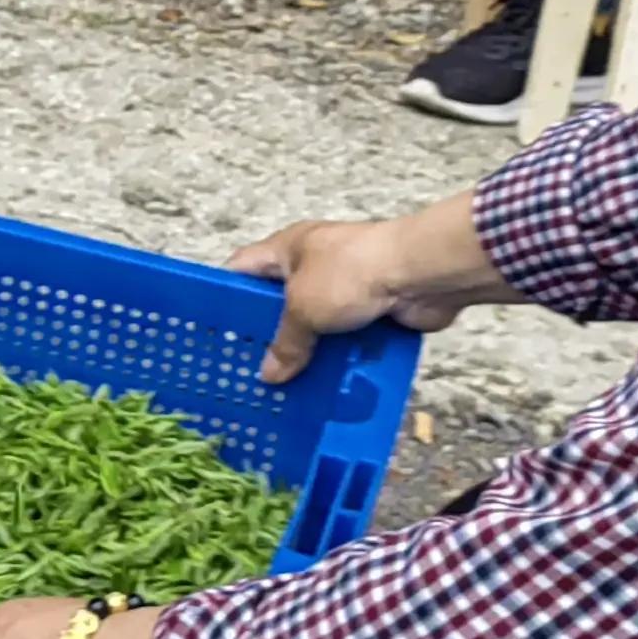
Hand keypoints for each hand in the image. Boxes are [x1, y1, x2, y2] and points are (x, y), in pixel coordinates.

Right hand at [226, 195, 511, 382]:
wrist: (422, 274)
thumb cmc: (352, 273)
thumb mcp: (304, 308)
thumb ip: (285, 343)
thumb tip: (269, 375)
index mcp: (288, 249)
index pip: (243, 268)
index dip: (226, 296)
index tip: (215, 331)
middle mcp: (315, 265)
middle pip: (281, 303)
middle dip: (270, 335)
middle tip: (250, 370)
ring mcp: (347, 288)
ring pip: (318, 326)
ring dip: (310, 353)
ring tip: (287, 389)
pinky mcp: (375, 309)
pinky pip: (350, 339)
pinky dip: (342, 360)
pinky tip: (328, 387)